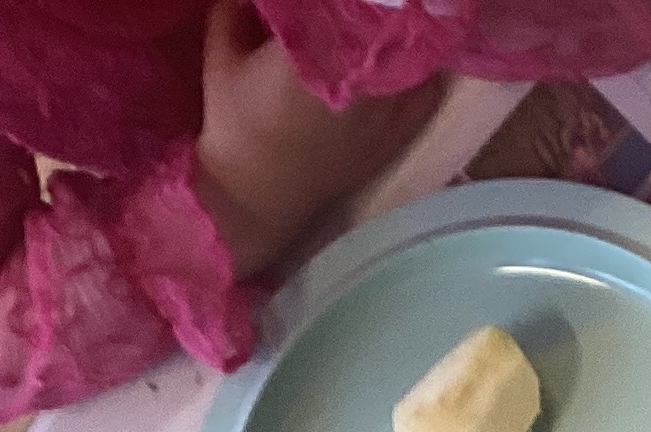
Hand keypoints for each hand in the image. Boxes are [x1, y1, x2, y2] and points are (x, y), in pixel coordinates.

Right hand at [193, 1, 441, 279]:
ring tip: (398, 17)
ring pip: (412, 54)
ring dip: (405, 34)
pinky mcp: (396, 135)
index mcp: (311, 55)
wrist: (259, 193)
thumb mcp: (223, 55)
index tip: (342, 2)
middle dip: (381, 9)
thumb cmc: (235, 121)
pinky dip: (426, 68)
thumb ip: (236, 10)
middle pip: (386, 24)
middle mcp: (356, 81)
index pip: (344, 9)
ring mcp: (384, 111)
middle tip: (379, 4)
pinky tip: (416, 51)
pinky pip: (427, 93)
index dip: (346, 3)